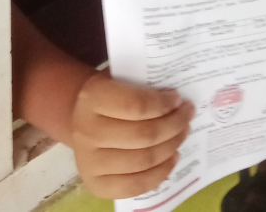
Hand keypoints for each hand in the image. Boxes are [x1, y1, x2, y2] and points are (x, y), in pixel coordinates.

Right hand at [70, 72, 195, 198]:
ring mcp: (90, 163)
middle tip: (187, 115)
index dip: (163, 104)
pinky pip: (136, 185)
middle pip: (143, 135)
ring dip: (171, 147)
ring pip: (143, 161)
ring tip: (183, 134)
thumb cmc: (107, 95)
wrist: (78, 118)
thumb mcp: (118, 79)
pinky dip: (160, 173)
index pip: (136, 105)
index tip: (179, 99)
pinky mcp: (96, 185)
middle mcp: (87, 132)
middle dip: (174, 125)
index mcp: (92, 99)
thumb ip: (143, 85)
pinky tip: (172, 158)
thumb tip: (177, 100)